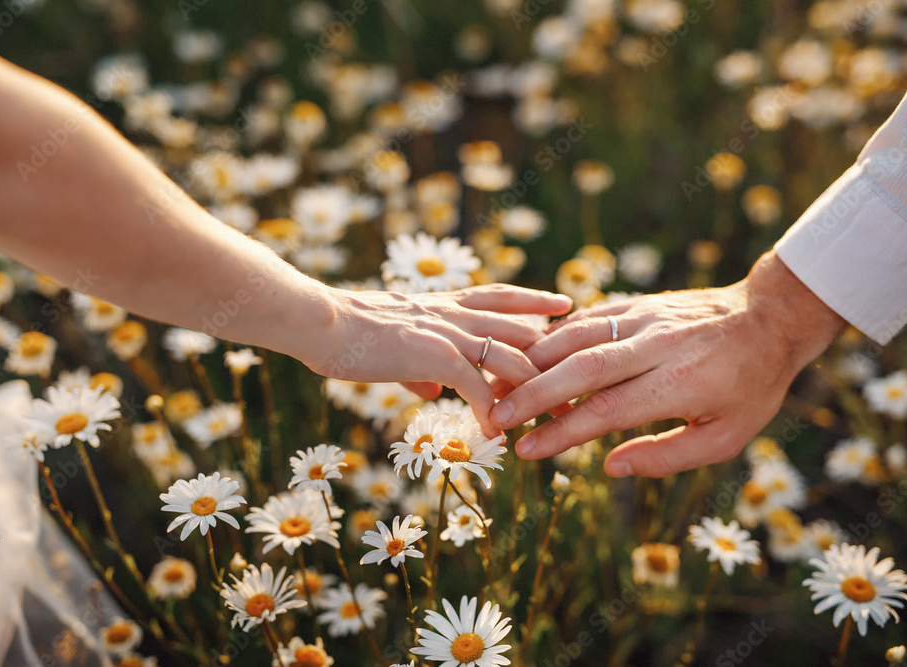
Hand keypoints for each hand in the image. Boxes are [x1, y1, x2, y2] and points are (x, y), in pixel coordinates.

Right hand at [308, 284, 572, 436]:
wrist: (322, 321)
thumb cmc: (348, 331)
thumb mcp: (393, 342)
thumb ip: (419, 366)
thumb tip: (431, 390)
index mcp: (444, 305)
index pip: (501, 296)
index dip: (535, 300)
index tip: (563, 304)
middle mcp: (454, 314)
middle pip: (520, 328)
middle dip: (553, 355)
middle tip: (583, 375)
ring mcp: (449, 333)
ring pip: (511, 357)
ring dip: (536, 390)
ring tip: (558, 418)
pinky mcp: (436, 356)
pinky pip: (477, 386)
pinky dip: (492, 411)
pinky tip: (498, 433)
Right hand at [490, 252, 845, 476]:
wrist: (769, 318)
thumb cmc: (749, 387)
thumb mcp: (725, 437)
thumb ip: (667, 456)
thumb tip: (609, 467)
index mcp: (681, 384)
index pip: (608, 410)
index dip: (562, 433)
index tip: (527, 452)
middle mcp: (657, 346)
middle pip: (581, 368)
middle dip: (533, 395)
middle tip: (497, 419)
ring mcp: (644, 318)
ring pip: (576, 336)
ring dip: (533, 362)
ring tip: (500, 387)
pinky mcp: (636, 303)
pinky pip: (587, 317)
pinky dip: (553, 336)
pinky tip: (529, 356)